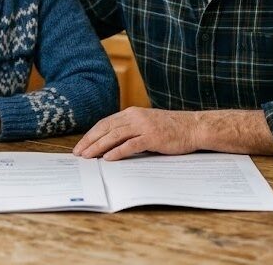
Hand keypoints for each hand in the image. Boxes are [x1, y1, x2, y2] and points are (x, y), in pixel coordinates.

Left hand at [72, 107, 200, 160]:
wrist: (193, 127)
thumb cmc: (170, 129)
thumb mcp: (146, 125)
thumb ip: (130, 130)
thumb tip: (109, 145)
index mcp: (132, 113)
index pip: (105, 123)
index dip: (91, 134)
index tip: (81, 145)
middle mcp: (135, 117)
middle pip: (106, 128)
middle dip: (90, 141)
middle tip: (78, 153)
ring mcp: (144, 126)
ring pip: (115, 136)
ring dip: (99, 147)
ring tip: (88, 157)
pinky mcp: (153, 137)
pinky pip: (131, 144)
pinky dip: (118, 151)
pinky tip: (108, 158)